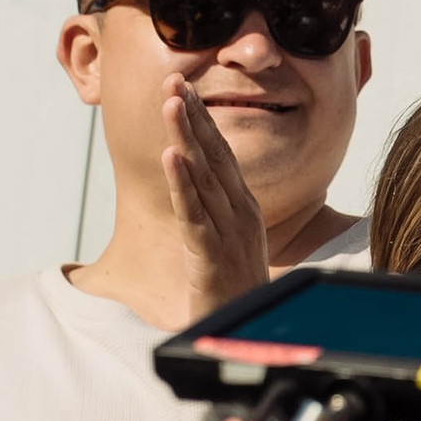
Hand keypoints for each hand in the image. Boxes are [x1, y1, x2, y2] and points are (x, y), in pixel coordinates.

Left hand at [159, 77, 272, 322]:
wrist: (249, 341)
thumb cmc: (236, 294)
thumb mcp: (228, 245)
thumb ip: (217, 213)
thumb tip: (199, 185)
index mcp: (244, 208)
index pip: (222, 155)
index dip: (202, 120)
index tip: (183, 88)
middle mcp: (241, 213)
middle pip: (215, 155)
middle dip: (194, 114)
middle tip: (174, 79)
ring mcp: (229, 233)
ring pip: (204, 177)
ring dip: (187, 136)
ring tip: (170, 102)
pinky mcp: (211, 256)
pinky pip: (194, 214)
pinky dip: (182, 184)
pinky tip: (172, 157)